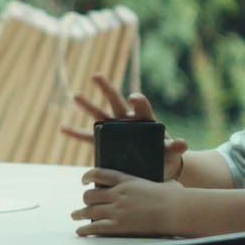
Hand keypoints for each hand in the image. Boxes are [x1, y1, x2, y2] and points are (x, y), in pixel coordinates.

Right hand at [60, 74, 190, 183]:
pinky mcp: (105, 144)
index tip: (133, 97)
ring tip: (76, 95)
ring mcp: (115, 131)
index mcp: (145, 120)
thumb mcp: (171, 153)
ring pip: (100, 115)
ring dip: (88, 105)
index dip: (138, 101)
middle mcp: (128, 121)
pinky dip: (75, 133)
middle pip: (116, 102)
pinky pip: (88, 138)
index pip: (141, 106)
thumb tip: (182, 143)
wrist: (155, 169)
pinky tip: (63, 128)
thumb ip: (175, 148)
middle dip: (107, 89)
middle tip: (97, 76)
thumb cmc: (165, 157)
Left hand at [72, 167, 183, 236]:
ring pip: (89, 210)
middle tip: (82, 204)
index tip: (84, 180)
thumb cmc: (175, 198)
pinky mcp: (118, 226)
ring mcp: (117, 209)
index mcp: (128, 180)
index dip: (88, 176)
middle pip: (91, 194)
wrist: (176, 210)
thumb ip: (156, 187)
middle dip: (85, 199)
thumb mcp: (162, 185)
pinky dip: (85, 230)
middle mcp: (118, 193)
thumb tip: (167, 187)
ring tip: (75, 215)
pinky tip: (80, 231)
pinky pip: (95, 227)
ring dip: (79, 213)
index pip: (101, 174)